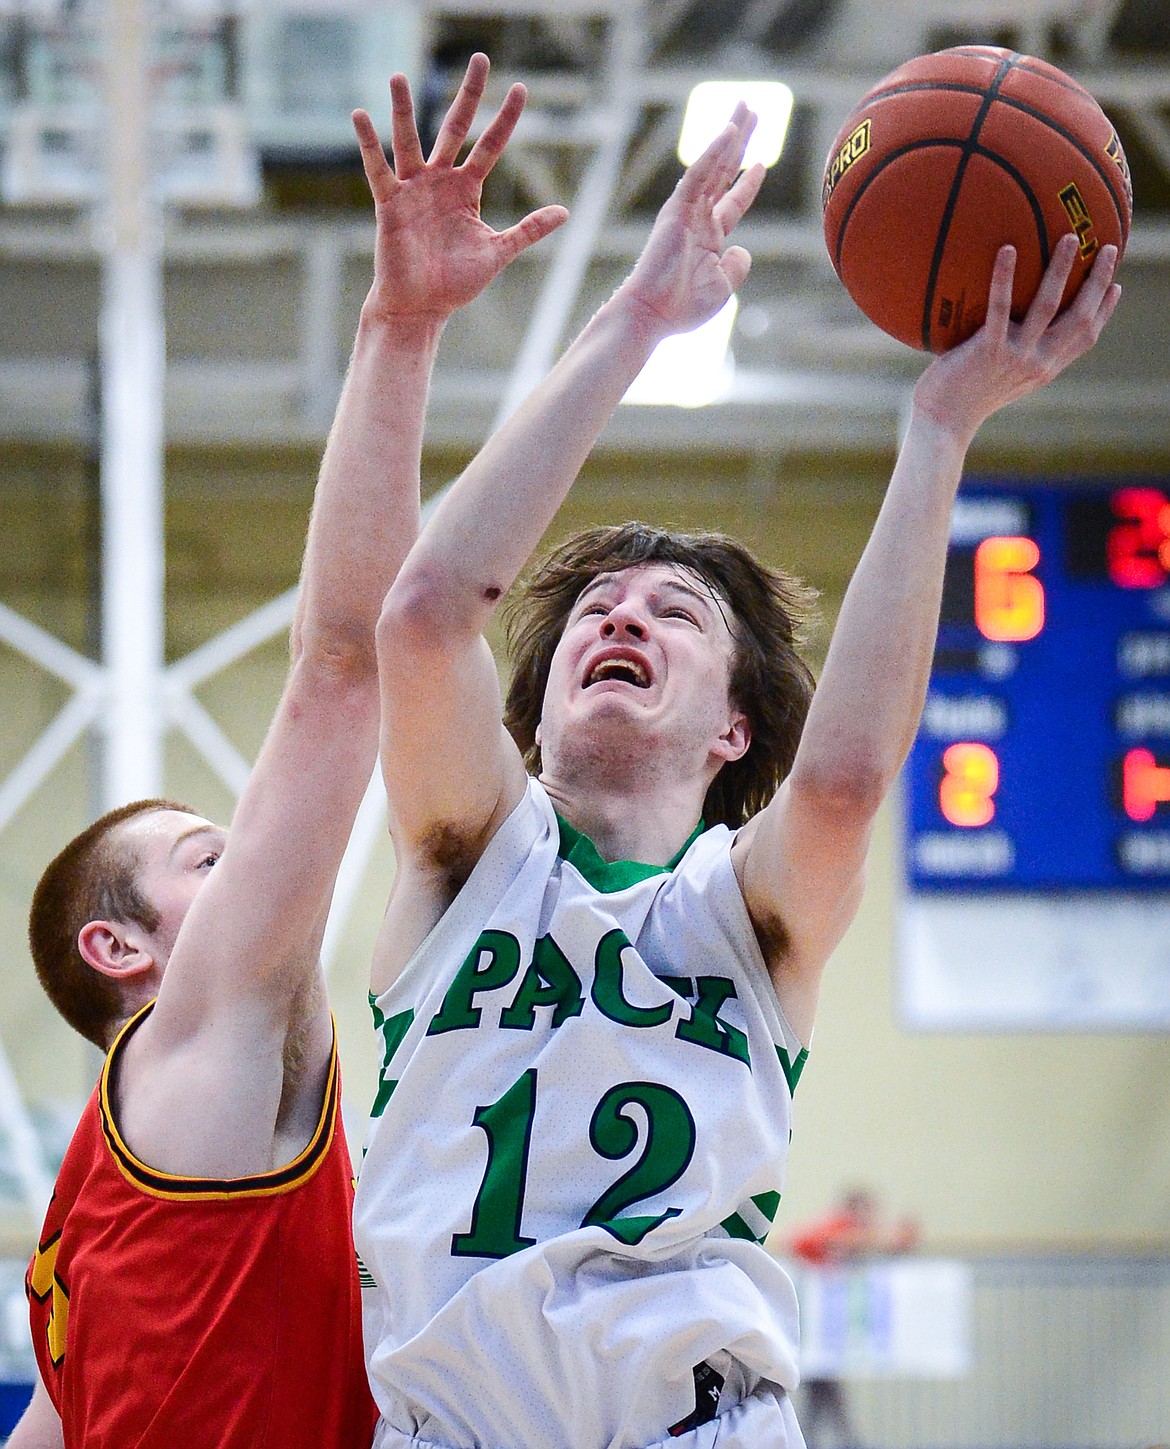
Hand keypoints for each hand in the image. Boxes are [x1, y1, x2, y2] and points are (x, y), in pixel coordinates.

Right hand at [353, 53, 568, 321]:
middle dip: (468, 95)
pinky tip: (360, 115)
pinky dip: (368, 144)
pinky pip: (378, 169)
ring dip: (405, 109)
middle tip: (480, 58)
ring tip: (399, 77)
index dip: (505, 119)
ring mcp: (414, 189)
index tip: (520, 89)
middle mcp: (440, 181)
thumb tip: (565, 212)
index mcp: (467, 190)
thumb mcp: (498, 253)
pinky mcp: (389, 203)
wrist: (421, 307)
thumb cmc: (455, 284)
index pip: (491, 145)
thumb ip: (528, 230)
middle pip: (456, 128)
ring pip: (410, 140)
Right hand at [616, 104, 765, 336]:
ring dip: (731, 134)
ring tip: (747, 107)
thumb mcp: (723, 287)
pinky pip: (698, 175)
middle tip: (753, 110)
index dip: (748, 182)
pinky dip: (713, 153)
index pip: (732, 200)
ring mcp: (686, 211)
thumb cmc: (683, 307)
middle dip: (740, 142)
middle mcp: (697, 218)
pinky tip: (730, 132)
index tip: (760, 163)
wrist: (653, 314)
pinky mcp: (676, 210)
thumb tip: (743, 250)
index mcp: (709, 237)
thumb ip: (736, 266)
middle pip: (724, 170)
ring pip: (714, 164)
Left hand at [913, 234, 1121, 444]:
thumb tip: (1008, 323)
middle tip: (1107, 248)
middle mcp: (1038, 363)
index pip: (1085, 338)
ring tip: (1071, 237)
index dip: (1104, 312)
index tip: (1116, 286)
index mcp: (1044, 369)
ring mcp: (1016, 356)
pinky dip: (1003, 277)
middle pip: (1080, 316)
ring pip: (1049, 305)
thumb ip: (1012, 354)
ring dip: (1062, 269)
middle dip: (1098, 281)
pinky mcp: (988, 351)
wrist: (942, 423)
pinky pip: (1000, 307)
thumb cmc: (962, 398)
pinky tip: (1007, 249)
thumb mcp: (997, 377)